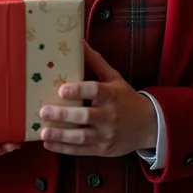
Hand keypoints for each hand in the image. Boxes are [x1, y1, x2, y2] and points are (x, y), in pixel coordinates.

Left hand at [39, 42, 156, 156]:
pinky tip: (49, 143)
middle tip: (44, 111)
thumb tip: (79, 42)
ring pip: (81, 137)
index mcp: (112, 95)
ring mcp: (106, 135)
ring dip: (61, 135)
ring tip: (43, 132)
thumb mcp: (114, 78)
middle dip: (63, 114)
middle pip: (85, 116)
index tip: (62, 89)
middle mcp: (110, 116)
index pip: (96, 91)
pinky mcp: (102, 149)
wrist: (149, 125)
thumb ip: (96, 62)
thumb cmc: (126, 98)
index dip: (79, 90)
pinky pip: (81, 150)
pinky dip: (64, 149)